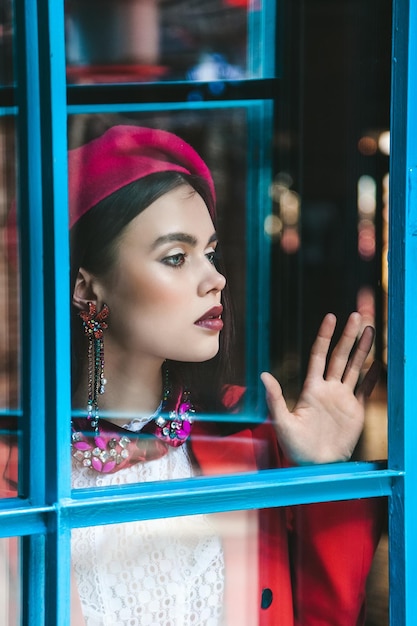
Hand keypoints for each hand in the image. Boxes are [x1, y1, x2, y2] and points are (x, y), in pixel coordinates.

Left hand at [261, 312, 378, 464]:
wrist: (316, 467)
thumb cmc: (295, 447)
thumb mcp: (281, 423)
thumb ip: (275, 399)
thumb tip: (263, 375)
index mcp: (311, 388)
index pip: (319, 355)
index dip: (324, 337)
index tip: (330, 318)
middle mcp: (328, 389)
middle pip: (340, 356)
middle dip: (348, 337)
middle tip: (357, 317)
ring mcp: (343, 398)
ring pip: (355, 368)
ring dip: (362, 350)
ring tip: (370, 331)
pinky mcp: (355, 411)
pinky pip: (365, 389)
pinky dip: (372, 376)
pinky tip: (378, 363)